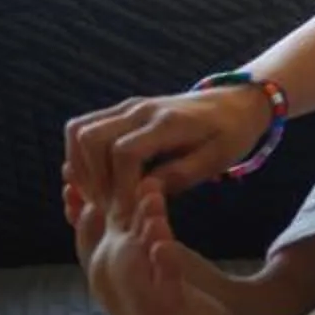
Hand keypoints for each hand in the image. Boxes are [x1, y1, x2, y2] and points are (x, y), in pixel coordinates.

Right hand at [62, 83, 271, 211]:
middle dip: (93, 177)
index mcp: (169, 123)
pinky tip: (96, 180)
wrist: (234, 102)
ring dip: (80, 166)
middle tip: (109, 205)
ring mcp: (127, 107)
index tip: (127, 212)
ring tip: (100, 195)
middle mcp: (142, 110)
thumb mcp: (217, 160)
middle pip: (91, 138)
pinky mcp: (121, 111)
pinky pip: (83, 127)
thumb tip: (143, 192)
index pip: (125, 152)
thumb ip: (180, 175)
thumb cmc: (230, 134)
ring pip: (79, 130)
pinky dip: (79, 155)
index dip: (120, 187)